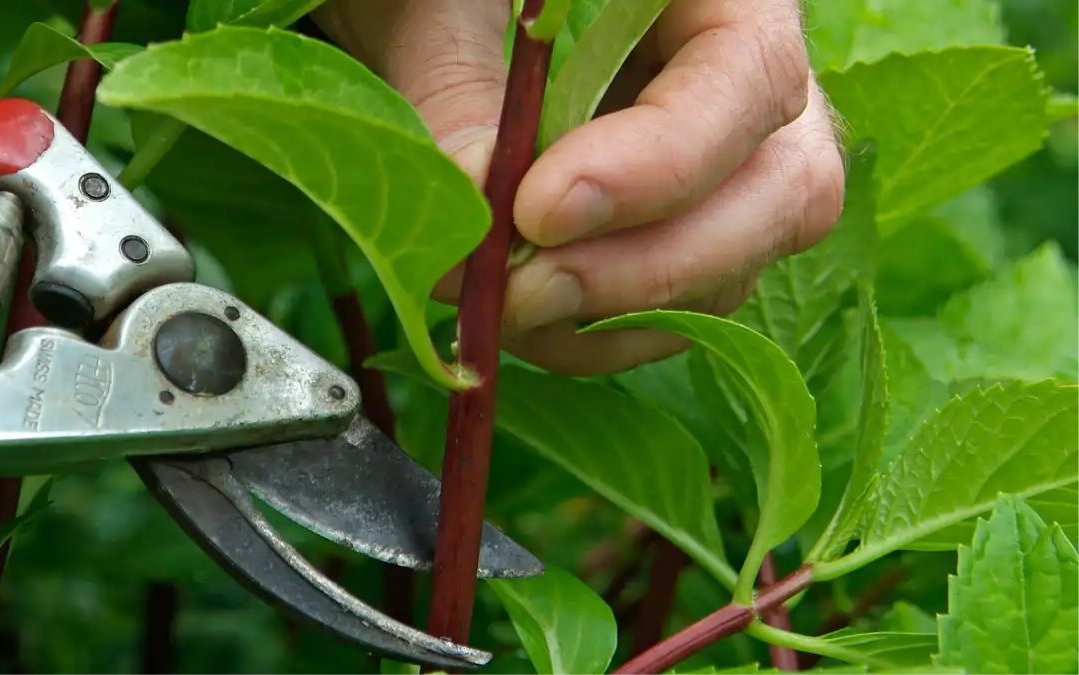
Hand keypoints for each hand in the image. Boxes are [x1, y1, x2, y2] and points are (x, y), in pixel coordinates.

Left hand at [314, 0, 845, 375]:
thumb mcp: (444, 10)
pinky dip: (602, 335)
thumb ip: (458, 89)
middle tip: (518, 291)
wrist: (439, 22)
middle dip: (647, 266)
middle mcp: (749, 87)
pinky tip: (524, 321)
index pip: (750, 78)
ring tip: (497, 306)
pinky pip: (684, 309)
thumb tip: (477, 200)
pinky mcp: (682, 234)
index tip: (541, 210)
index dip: (660, 163)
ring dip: (614, 313)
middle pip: (780, 194)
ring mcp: (728, 169)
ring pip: (735, 267)